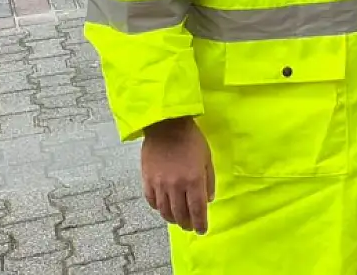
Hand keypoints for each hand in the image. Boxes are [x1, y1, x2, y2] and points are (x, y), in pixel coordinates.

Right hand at [140, 117, 213, 233]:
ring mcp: (160, 184)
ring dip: (172, 219)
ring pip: (165, 211)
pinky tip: (163, 208)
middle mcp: (176, 186)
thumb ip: (209, 180)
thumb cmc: (191, 139)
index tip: (202, 231)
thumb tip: (208, 200)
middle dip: (186, 224)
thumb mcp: (207, 158)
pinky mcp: (147, 179)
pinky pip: (152, 201)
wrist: (166, 125)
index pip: (197, 210)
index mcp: (194, 180)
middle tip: (190, 227)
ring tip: (177, 220)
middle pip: (180, 214)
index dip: (200, 223)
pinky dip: (158, 208)